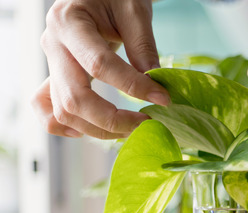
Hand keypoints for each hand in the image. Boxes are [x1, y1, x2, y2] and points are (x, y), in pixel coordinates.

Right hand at [33, 0, 169, 138]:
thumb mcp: (134, 9)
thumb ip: (143, 45)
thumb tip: (155, 83)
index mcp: (69, 22)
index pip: (100, 65)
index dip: (133, 87)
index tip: (163, 99)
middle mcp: (53, 44)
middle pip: (75, 98)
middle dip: (114, 119)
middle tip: (148, 124)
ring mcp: (51, 63)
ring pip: (63, 111)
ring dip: (99, 129)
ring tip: (133, 129)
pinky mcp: (55, 76)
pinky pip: (48, 109)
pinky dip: (67, 126)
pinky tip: (95, 129)